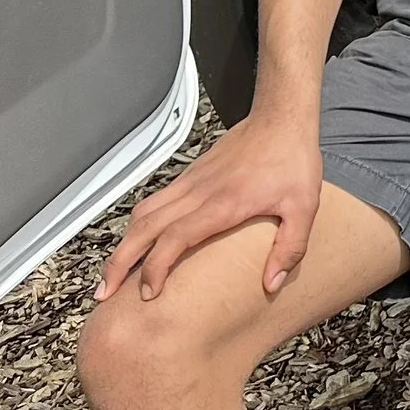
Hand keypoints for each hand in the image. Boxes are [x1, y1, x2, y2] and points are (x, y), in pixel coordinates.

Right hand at [95, 112, 323, 302]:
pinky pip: (155, 201)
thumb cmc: (294, 158)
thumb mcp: (305, 205)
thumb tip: (271, 285)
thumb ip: (290, 247)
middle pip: (145, 228)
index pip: (175, 238)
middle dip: (120, 262)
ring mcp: (191, 182)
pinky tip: (137, 241)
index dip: (155, 267)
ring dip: (123, 243)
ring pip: (143, 213)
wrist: (282, 116)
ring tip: (112, 273)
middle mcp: (199, 193)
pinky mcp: (190, 175)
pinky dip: (138, 224)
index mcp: (223, 203)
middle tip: (104, 293)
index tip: (147, 293)